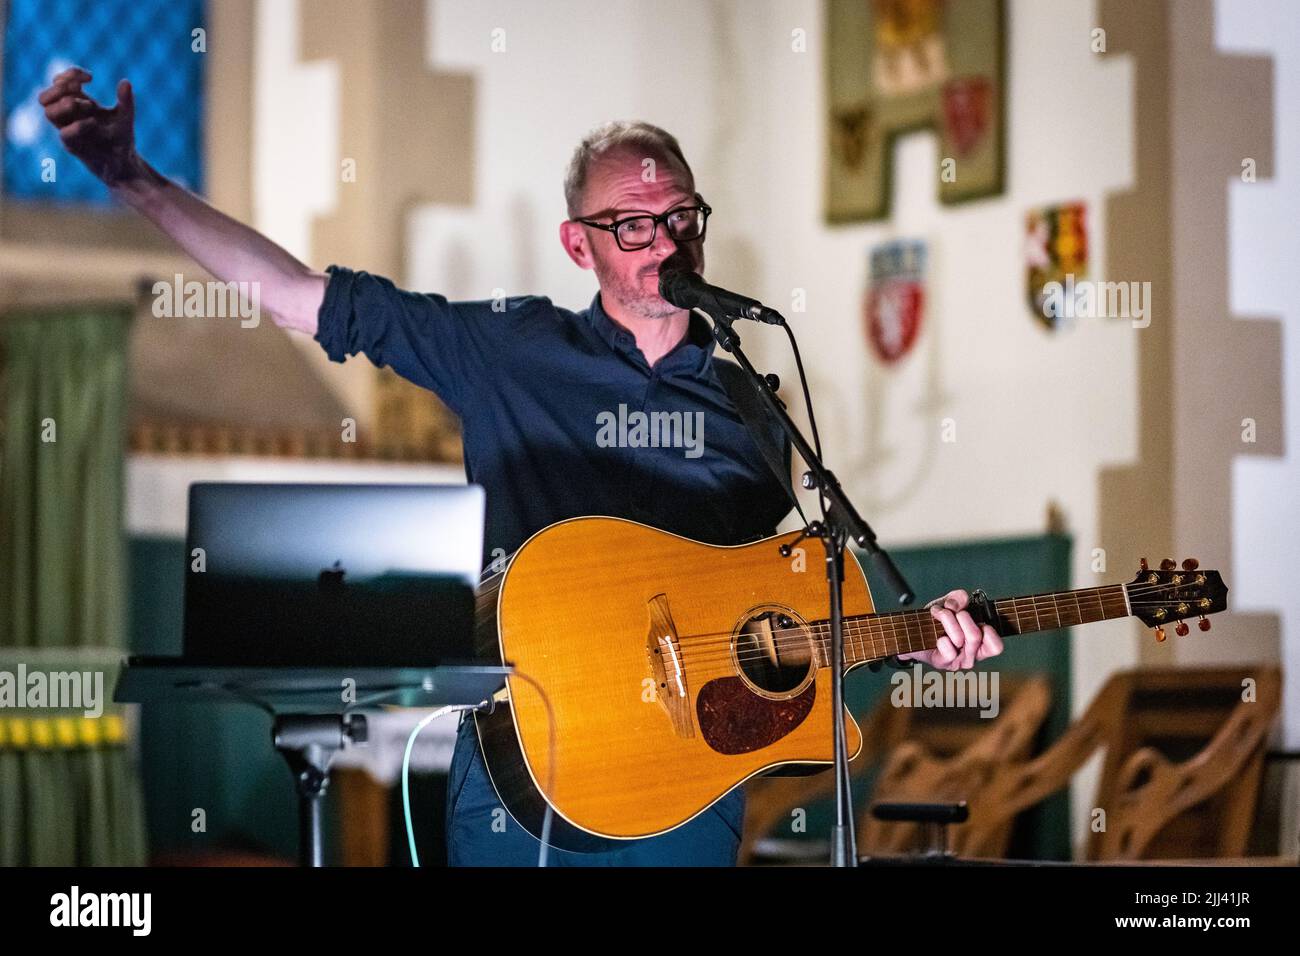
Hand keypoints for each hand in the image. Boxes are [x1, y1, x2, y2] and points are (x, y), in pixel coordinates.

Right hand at [39, 67, 138, 184]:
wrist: (123, 163)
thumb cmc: (120, 138)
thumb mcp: (125, 116)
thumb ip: (125, 100)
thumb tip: (126, 82)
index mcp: (76, 104)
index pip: (58, 82)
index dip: (70, 75)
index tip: (90, 77)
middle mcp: (68, 117)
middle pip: (44, 97)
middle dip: (60, 88)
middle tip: (80, 90)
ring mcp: (68, 131)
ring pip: (48, 113)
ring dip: (66, 104)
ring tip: (88, 105)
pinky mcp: (74, 146)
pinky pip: (64, 133)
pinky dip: (79, 125)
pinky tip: (94, 122)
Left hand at [897, 588, 1003, 670]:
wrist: (914, 635)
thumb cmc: (936, 622)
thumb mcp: (947, 605)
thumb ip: (957, 598)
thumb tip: (961, 601)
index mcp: (980, 644)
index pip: (996, 647)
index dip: (989, 631)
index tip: (977, 620)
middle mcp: (971, 655)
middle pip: (975, 635)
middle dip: (962, 616)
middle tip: (953, 613)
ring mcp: (957, 661)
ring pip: (960, 639)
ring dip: (948, 621)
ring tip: (940, 616)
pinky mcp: (942, 663)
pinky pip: (948, 650)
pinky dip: (941, 638)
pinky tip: (937, 636)